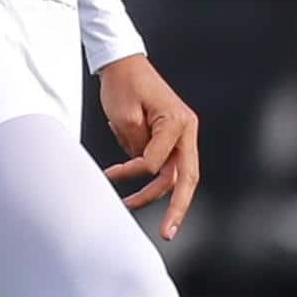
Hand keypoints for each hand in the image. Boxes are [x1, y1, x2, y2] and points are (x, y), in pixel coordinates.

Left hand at [98, 53, 200, 240]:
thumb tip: (145, 169)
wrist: (123, 62)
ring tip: (129, 205)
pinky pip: (162, 163)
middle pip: (186, 179)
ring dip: (153, 193)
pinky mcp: (171, 137)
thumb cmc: (122, 84)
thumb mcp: (124, 116)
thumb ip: (137, 147)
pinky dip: (144, 171)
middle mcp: (186, 130)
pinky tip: (122, 170)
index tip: (110, 174)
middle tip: (167, 234)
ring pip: (174, 176)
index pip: (157, 162)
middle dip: (177, 209)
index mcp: (177, 123)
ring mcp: (181, 134)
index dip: (132, 172)